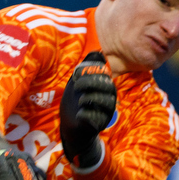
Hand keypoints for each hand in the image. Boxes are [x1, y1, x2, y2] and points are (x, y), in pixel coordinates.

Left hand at [58, 51, 115, 168]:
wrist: (70, 127)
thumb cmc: (75, 103)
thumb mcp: (78, 84)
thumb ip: (85, 70)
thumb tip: (97, 52)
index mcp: (102, 89)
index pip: (105, 78)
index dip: (94, 74)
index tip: (77, 74)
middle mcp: (107, 101)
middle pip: (109, 88)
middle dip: (92, 83)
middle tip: (76, 84)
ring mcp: (103, 113)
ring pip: (107, 103)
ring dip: (91, 97)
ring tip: (80, 99)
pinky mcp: (96, 125)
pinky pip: (97, 119)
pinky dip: (88, 115)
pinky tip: (80, 113)